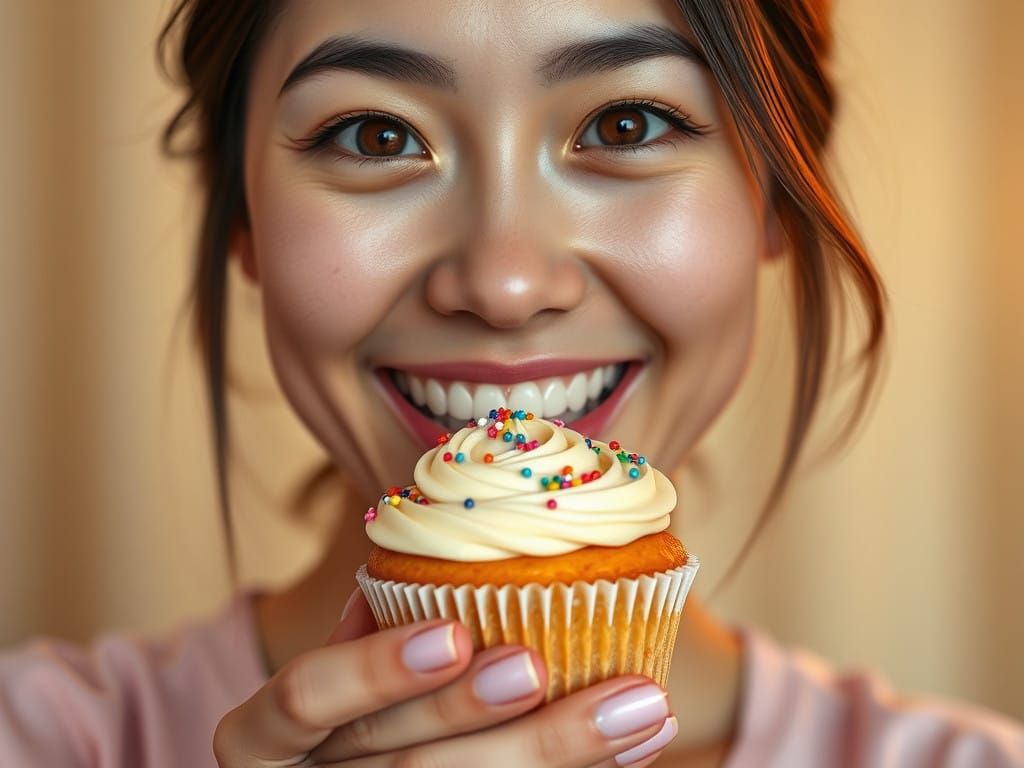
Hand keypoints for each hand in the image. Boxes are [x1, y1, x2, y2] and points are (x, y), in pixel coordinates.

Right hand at [213, 589, 676, 766]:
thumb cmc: (340, 725)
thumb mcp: (328, 683)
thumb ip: (363, 634)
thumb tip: (420, 561)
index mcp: (269, 734)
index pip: (305, 699)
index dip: (373, 669)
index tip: (451, 634)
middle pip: (399, 763)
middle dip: (479, 713)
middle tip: (550, 664)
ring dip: (560, 752)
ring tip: (642, 707)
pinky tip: (638, 746)